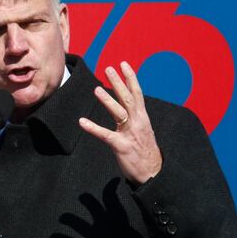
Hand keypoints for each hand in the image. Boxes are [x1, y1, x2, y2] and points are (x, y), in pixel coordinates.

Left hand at [78, 62, 161, 184]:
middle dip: (118, 82)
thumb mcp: (143, 130)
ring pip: (119, 113)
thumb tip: (128, 108)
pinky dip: (93, 128)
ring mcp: (130, 134)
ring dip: (108, 101)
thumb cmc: (145, 151)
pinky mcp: (121, 146)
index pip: (137, 94)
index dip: (130, 78)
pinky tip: (82, 122)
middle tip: (108, 68)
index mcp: (142, 118)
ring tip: (97, 88)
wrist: (154, 173)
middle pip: (128, 98)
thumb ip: (134, 118)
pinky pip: (105, 135)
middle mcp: (138, 122)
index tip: (123, 64)